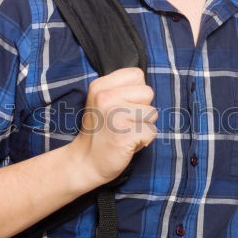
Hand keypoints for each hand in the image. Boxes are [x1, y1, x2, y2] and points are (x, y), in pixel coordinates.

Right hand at [71, 67, 157, 185]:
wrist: (85, 162)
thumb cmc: (102, 133)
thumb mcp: (104, 102)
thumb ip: (122, 90)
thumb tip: (147, 87)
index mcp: (100, 86)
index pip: (137, 74)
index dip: (136, 92)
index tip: (122, 107)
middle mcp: (105, 97)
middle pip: (148, 92)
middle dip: (142, 109)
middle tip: (123, 123)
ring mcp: (114, 115)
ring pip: (152, 113)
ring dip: (143, 126)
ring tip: (125, 133)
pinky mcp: (124, 134)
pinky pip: (151, 132)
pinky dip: (144, 141)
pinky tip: (127, 144)